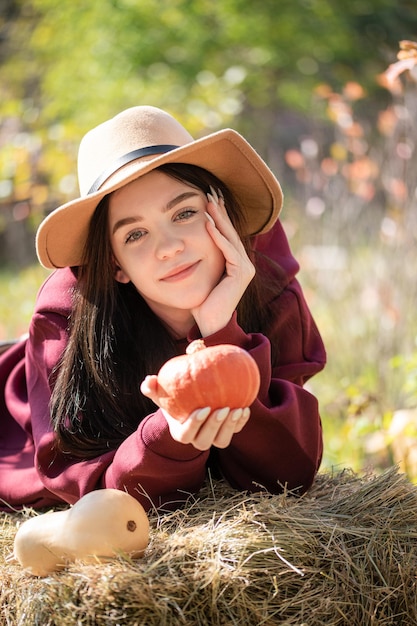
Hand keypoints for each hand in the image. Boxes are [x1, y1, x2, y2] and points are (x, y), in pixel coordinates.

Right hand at [140, 375, 250, 449]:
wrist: (190, 400)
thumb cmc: (174, 395)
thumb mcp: (161, 391)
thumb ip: (152, 387)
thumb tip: (149, 380)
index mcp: (180, 432)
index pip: (186, 435)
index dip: (195, 425)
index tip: (204, 408)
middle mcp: (197, 438)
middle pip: (205, 441)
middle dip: (215, 427)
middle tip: (223, 408)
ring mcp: (213, 437)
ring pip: (222, 441)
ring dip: (230, 427)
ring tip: (238, 409)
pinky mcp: (227, 431)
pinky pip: (235, 431)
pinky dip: (241, 422)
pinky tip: (245, 406)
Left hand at [192, 186, 254, 336]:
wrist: (208, 322)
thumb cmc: (201, 302)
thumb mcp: (201, 274)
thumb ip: (201, 259)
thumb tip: (186, 243)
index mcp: (236, 263)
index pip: (227, 234)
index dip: (219, 215)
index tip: (208, 198)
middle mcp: (244, 264)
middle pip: (230, 232)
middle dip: (220, 211)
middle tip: (210, 191)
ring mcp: (245, 268)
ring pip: (229, 238)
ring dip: (218, 218)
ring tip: (208, 202)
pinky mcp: (241, 273)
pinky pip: (228, 250)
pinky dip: (217, 236)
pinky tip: (207, 223)